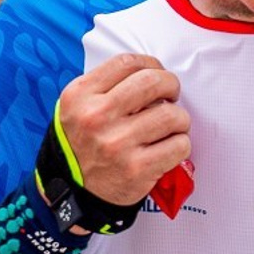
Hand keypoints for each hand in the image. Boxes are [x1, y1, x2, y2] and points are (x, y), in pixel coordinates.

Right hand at [55, 54, 189, 205]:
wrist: (73, 190)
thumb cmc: (82, 144)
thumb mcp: (77, 107)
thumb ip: (107, 86)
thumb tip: (153, 73)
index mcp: (80, 95)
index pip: (128, 63)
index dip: (152, 64)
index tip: (158, 74)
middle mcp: (97, 117)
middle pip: (153, 82)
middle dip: (171, 85)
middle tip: (171, 96)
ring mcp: (118, 144)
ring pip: (172, 115)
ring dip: (180, 119)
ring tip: (171, 127)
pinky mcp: (137, 169)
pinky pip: (179, 145)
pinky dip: (181, 145)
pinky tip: (168, 148)